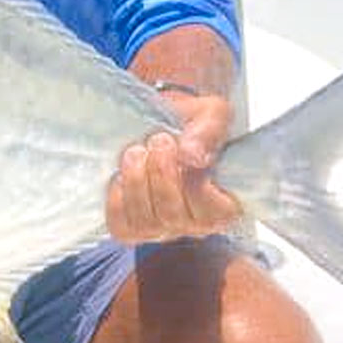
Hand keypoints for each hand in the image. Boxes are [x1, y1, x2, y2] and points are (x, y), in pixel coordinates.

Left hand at [106, 90, 241, 242]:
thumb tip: (192, 157)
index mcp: (224, 203)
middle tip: (157, 140)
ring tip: (135, 152)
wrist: (157, 122)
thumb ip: (208, 132)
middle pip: (175, 217)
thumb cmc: (190, 123)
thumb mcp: (209, 114)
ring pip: (146, 224)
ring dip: (136, 183)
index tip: (183, 148)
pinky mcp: (131, 227)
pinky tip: (120, 174)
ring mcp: (162, 229)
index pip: (218, 213)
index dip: (196, 184)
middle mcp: (195, 224)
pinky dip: (117, 198)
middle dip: (161, 175)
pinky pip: (121, 225)